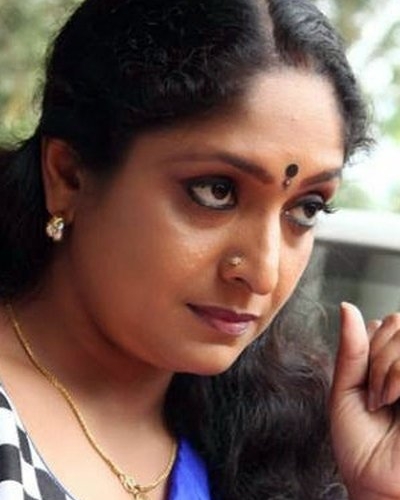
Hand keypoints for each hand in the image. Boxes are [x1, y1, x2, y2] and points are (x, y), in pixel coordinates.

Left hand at [330, 303, 399, 499]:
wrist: (376, 486)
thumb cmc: (360, 446)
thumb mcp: (344, 390)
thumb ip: (351, 350)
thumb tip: (348, 307)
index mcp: (392, 363)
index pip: (387, 324)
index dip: (369, 345)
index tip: (363, 383)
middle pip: (398, 323)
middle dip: (376, 357)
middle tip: (373, 395)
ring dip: (388, 367)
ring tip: (383, 400)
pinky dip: (399, 374)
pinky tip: (394, 398)